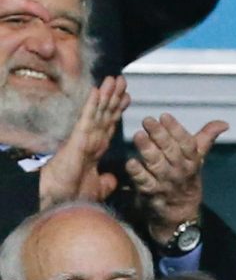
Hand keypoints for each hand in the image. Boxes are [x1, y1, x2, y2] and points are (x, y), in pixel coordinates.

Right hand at [38, 76, 128, 206]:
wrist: (64, 201)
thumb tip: (113, 180)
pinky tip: (97, 90)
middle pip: (106, 113)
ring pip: (98, 111)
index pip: (110, 124)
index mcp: (97, 148)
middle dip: (114, 96)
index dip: (118, 110)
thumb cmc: (76, 195)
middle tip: (123, 80)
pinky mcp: (78, 139)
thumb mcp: (98, 187)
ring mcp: (85, 137)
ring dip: (106, 94)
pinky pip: (88, 118)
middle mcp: (92, 139)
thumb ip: (106, 181)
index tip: (127, 97)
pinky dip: (93, 104)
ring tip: (114, 78)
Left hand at [127, 114, 227, 243]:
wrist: (180, 215)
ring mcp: (166, 183)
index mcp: (193, 161)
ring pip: (157, 165)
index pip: (186, 143)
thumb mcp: (198, 159)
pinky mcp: (151, 194)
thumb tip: (224, 123)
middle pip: (171, 152)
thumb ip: (207, 138)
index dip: (176, 129)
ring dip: (148, 150)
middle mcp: (180, 172)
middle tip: (148, 120)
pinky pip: (144, 183)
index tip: (165, 116)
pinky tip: (131, 162)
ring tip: (138, 136)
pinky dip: (138, 173)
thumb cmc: (186, 179)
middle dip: (160, 135)